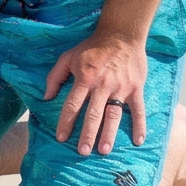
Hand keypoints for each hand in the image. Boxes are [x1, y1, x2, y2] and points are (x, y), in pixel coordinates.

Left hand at [45, 32, 148, 153]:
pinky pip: (139, 109)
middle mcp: (102, 86)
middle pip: (93, 114)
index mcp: (84, 79)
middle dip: (87, 134)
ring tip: (104, 150)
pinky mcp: (136, 88)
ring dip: (109, 133)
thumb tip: (45, 97)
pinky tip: (138, 140)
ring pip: (114, 114)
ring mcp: (121, 88)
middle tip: (82, 151)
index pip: (72, 104)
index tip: (61, 138)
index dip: (65, 122)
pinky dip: (140, 125)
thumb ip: (55, 77)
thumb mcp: (68, 57)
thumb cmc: (92, 48)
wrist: (121, 35)